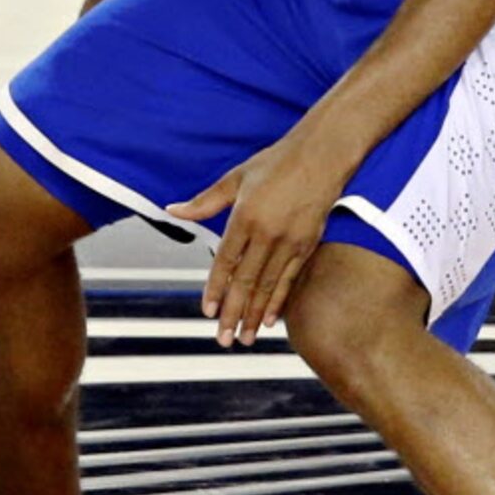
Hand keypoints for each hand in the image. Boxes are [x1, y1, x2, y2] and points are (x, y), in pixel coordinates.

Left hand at [167, 131, 354, 346]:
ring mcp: (290, 241)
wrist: (322, 154)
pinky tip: (270, 320)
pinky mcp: (307, 244)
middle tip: (223, 339)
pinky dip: (279, 301)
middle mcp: (267, 234)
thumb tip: (172, 210)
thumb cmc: (275, 163)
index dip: (216, 289)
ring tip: (245, 338)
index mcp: (245, 217)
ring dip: (255, 315)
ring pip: (268, 286)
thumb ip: (205, 202)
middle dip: (234, 313)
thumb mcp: (235, 178)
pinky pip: (290, 279)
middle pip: (246, 282)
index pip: (225, 262)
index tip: (208, 312)